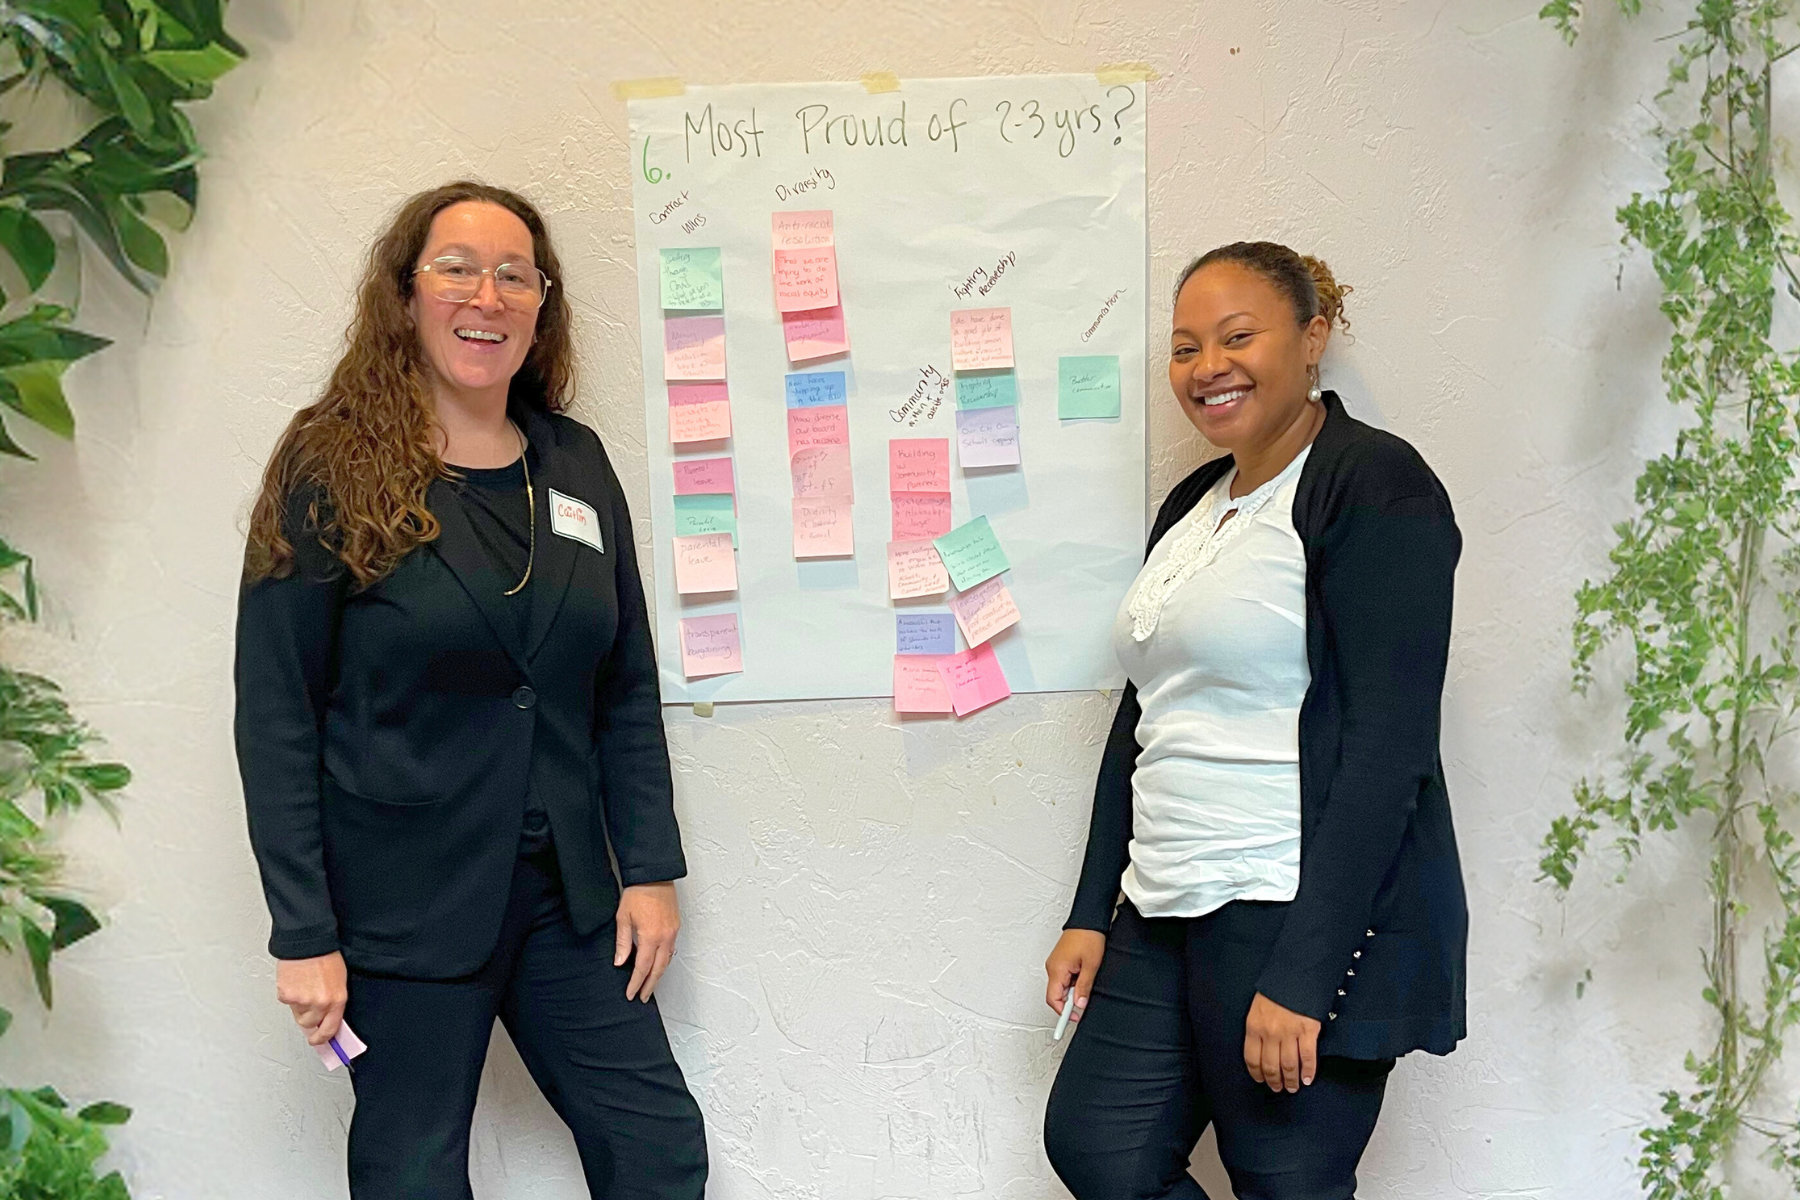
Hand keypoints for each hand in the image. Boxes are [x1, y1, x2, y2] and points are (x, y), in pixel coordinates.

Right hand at [276, 952, 347, 1046]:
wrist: (307, 942)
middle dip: (308, 1016)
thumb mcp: (339, 980)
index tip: (318, 1041)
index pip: (330, 1029)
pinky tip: (295, 981)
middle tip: (308, 1002)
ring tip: (303, 985)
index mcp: (337, 999)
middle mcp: (320, 1003)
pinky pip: (286, 1002)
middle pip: (309, 1024)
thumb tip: (326, 1018)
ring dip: (298, 1005)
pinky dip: (289, 994)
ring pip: (297, 1013)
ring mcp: (302, 1001)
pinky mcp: (286, 995)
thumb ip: (333, 1001)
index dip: (322, 1038)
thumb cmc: (325, 956)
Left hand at [616, 882, 679, 1001]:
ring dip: (658, 975)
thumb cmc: (638, 893)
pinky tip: (659, 965)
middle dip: (650, 985)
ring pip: (667, 961)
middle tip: (643, 997)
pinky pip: (671, 949)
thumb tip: (620, 962)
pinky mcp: (676, 926)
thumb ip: (622, 942)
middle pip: (658, 969)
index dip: (636, 983)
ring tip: (650, 985)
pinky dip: (664, 961)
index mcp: (650, 937)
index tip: (632, 994)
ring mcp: (673, 932)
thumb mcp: (623, 918)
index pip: (643, 968)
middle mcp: (665, 937)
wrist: (654, 875)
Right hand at [1044, 929, 1105, 1024]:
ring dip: (1073, 989)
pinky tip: (1083, 974)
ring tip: (1087, 978)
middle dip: (1070, 1000)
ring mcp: (1055, 963)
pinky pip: (1063, 977)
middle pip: (1056, 994)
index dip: (1063, 1012)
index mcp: (1057, 970)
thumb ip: (1083, 987)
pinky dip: (1073, 981)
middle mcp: (1052, 967)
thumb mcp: (1091, 966)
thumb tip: (1079, 1004)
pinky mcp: (1060, 960)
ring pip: (1061, 986)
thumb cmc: (1088, 937)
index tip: (1071, 1020)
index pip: (1053, 999)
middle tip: (1084, 998)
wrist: (1088, 919)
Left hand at [1243, 991, 1320, 1091]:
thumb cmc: (1275, 991)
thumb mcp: (1257, 1008)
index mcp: (1254, 1027)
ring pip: (1289, 1065)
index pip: (1252, 1058)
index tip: (1261, 1080)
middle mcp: (1270, 1033)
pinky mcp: (1308, 1032)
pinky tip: (1308, 1079)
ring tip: (1293, 1088)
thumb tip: (1261, 1051)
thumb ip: (1257, 1029)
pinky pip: (1307, 1057)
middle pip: (1271, 1066)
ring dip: (1291, 1080)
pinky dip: (1308, 1071)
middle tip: (1278, 1089)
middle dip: (1274, 1081)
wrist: (1295, 974)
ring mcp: (1289, 1033)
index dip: (1257, 1073)